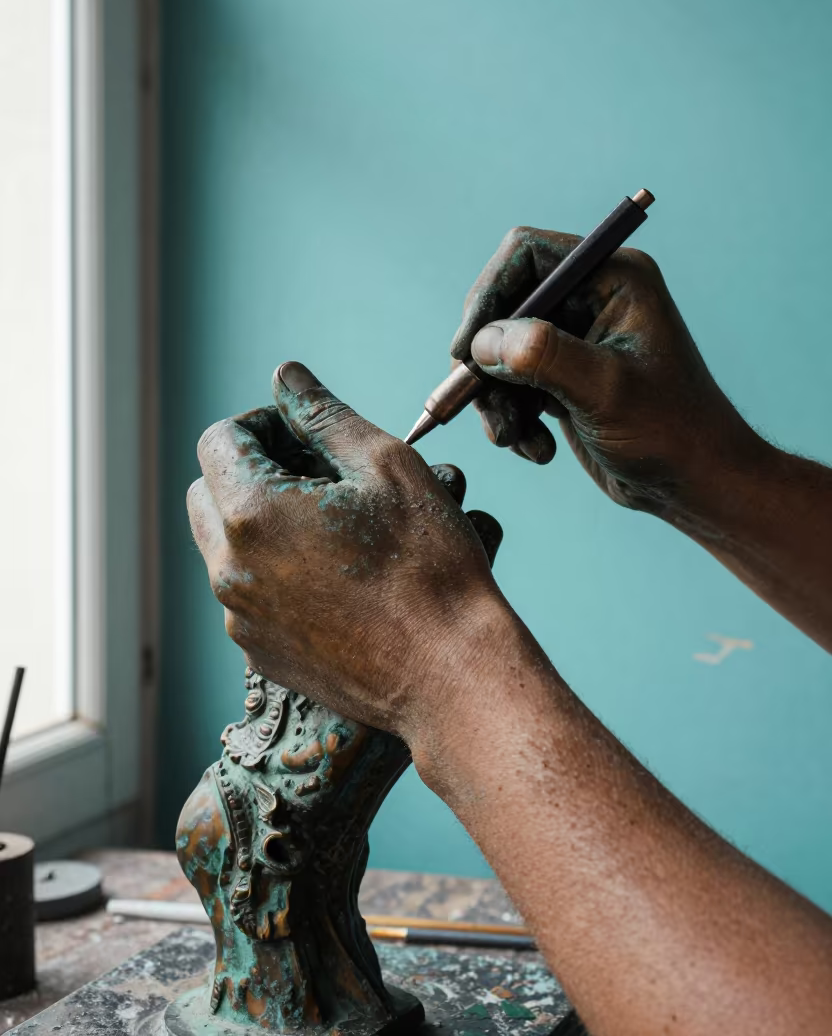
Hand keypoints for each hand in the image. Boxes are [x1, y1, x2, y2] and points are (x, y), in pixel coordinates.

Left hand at [187, 362, 507, 736]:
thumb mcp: (385, 465)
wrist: (449, 673)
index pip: (219, 439)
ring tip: (333, 524)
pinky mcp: (260, 653)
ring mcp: (241, 616)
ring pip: (226, 546)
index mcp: (252, 511)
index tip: (308, 435)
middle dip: (252, 471)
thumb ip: (323, 415)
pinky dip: (276, 573)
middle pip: (209, 492)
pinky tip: (338, 576)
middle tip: (318, 475)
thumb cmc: (428, 566)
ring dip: (262, 521)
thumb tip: (285, 377)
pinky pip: (249, 594)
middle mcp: (230, 567)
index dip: (262, 423)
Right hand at [452, 227, 762, 515]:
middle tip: (482, 403)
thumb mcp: (606, 391)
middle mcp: (591, 297)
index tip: (468, 348)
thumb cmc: (671, 431)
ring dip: (495, 397)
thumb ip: (546, 357)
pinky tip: (536, 447)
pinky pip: (510, 382)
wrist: (693, 484)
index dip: (489, 294)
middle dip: (488, 360)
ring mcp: (575, 337)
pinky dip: (511, 416)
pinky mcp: (562, 374)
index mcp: (613, 277)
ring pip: (499, 349)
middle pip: (504, 304)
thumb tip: (484, 342)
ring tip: (514, 438)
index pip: (526, 253)